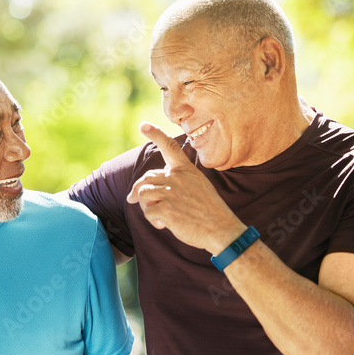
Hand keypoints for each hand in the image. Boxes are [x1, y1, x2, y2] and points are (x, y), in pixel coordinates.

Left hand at [127, 122, 245, 253]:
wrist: (221, 229)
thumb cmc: (210, 211)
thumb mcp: (199, 186)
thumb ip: (180, 180)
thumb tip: (157, 181)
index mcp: (186, 170)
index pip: (170, 146)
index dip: (155, 134)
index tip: (143, 125)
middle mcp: (177, 177)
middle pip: (146, 178)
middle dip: (137, 190)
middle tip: (132, 199)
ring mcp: (171, 193)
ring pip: (142, 194)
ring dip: (146, 207)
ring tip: (159, 216)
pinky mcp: (165, 209)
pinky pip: (148, 212)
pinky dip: (153, 221)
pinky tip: (165, 225)